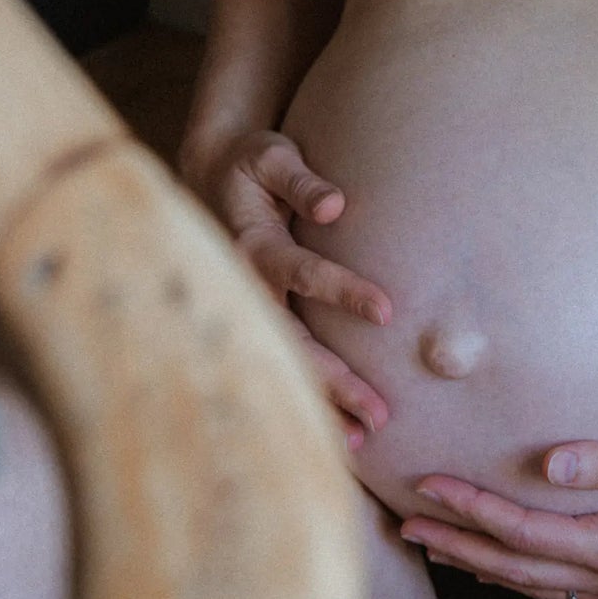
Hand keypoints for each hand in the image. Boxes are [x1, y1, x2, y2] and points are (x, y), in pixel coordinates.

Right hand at [186, 128, 392, 448]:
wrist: (209, 173)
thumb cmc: (252, 162)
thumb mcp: (271, 158)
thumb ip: (301, 181)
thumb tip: (334, 205)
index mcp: (252, 244)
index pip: (301, 272)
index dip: (342, 290)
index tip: (387, 311)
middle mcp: (246, 285)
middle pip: (291, 340)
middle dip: (333, 377)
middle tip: (379, 413)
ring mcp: (247, 307)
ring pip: (283, 361)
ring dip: (320, 399)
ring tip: (361, 440)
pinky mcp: (255, 318)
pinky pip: (279, 362)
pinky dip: (305, 396)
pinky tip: (337, 434)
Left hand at [399, 431, 597, 598]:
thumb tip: (550, 460)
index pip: (526, 531)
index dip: (475, 509)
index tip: (430, 486)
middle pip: (516, 564)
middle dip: (458, 541)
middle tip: (407, 523)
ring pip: (532, 579)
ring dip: (478, 560)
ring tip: (435, 544)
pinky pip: (556, 580)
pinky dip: (516, 570)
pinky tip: (499, 560)